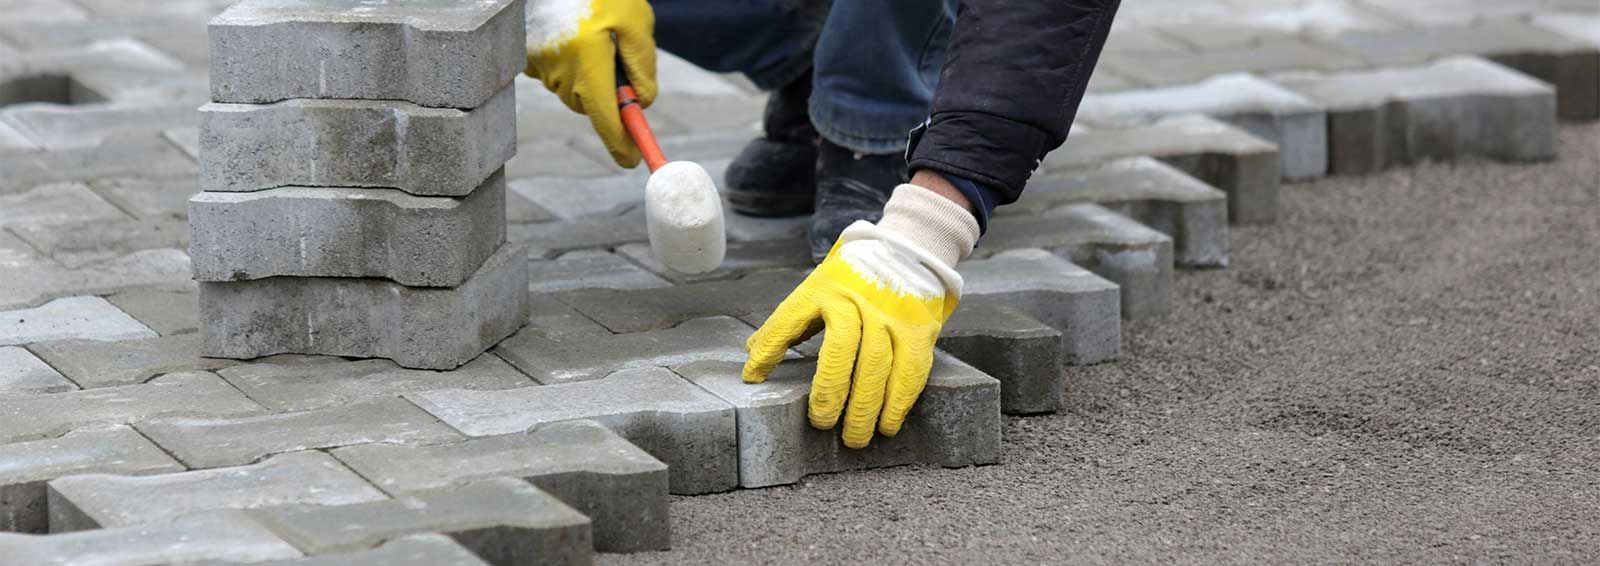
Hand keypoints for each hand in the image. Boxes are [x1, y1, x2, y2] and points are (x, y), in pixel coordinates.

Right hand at [524, 0, 656, 166]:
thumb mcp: (635, 20)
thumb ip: (642, 64)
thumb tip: (641, 103)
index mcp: (588, 62)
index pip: (605, 118)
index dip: (620, 143)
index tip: (631, 160)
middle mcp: (559, 69)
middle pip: (591, 105)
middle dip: (607, 94)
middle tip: (617, 58)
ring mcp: (538, 65)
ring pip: (573, 89)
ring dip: (588, 73)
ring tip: (591, 34)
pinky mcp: (526, 57)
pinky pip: (555, 73)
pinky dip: (568, 63)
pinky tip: (571, 34)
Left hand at [742, 184, 979, 447]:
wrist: (908, 250)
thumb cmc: (852, 280)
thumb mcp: (816, 289)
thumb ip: (788, 322)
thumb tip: (751, 354)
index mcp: (822, 289)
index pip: (789, 319)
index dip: (769, 349)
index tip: (753, 379)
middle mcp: (856, 300)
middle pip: (841, 348)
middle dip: (830, 390)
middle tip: (821, 424)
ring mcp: (890, 314)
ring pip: (877, 363)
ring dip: (866, 406)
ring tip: (854, 437)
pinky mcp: (918, 328)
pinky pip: (910, 369)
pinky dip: (899, 401)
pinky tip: (888, 425)